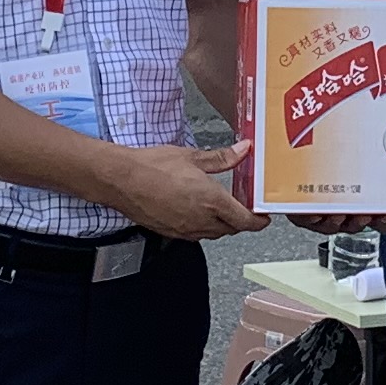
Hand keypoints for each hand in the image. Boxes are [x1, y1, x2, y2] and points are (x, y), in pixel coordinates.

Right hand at [102, 141, 260, 242]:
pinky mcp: (172, 233)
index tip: (264, 217)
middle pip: (232, 229)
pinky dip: (203, 225)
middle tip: (243, 206)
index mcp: (211, 201)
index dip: (259, 221)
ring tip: (220, 206)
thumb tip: (243, 150)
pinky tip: (197, 210)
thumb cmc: (152, 166)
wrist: (121, 180)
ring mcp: (185, 230)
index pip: (245, 221)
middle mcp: (201, 220)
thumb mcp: (192, 157)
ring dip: (222, 223)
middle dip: (240, 220)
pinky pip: (195, 234)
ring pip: (214, 233)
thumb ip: (222, 158)